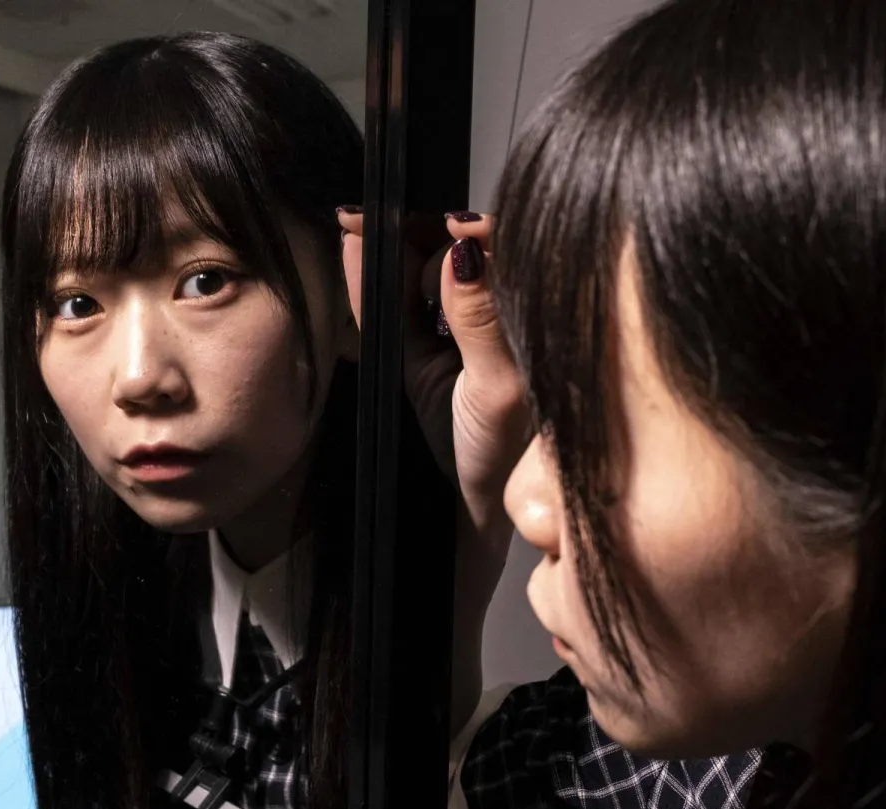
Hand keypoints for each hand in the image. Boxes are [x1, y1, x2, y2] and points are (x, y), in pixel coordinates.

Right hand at [340, 208, 530, 733]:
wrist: (460, 516)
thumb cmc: (501, 463)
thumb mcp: (496, 390)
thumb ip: (480, 321)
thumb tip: (464, 253)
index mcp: (532, 322)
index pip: (506, 255)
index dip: (475, 229)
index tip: (448, 222)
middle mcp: (497, 321)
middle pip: (456, 252)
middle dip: (421, 228)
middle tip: (380, 214)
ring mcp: (454, 335)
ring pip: (418, 272)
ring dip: (388, 245)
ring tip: (358, 223)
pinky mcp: (417, 353)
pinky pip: (390, 303)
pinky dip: (370, 275)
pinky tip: (353, 247)